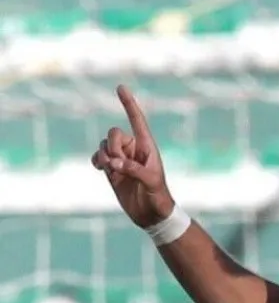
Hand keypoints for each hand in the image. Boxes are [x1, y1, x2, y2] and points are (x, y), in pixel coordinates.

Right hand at [91, 85, 174, 227]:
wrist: (152, 215)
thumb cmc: (158, 196)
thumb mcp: (151, 182)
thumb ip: (134, 170)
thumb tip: (114, 163)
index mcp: (147, 146)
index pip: (137, 120)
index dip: (129, 104)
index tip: (121, 87)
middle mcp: (133, 150)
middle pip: (114, 134)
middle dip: (112, 146)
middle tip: (119, 164)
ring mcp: (121, 159)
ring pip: (104, 146)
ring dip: (104, 156)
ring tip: (113, 171)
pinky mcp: (111, 171)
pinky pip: (98, 157)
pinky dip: (96, 160)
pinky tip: (102, 168)